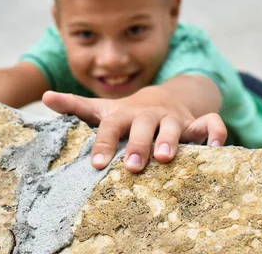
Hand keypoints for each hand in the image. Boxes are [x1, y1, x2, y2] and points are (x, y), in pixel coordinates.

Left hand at [42, 91, 226, 172]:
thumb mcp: (101, 109)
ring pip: (175, 124)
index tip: (97, 164)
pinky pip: (210, 123)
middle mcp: (148, 114)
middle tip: (133, 166)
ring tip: (167, 157)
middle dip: (138, 144)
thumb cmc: (126, 112)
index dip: (104, 143)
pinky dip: (215, 132)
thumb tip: (45, 96)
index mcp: (124, 114)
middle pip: (143, 126)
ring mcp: (173, 116)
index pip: (110, 126)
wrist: (163, 97)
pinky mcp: (195, 121)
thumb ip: (74, 105)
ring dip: (171, 139)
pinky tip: (216, 148)